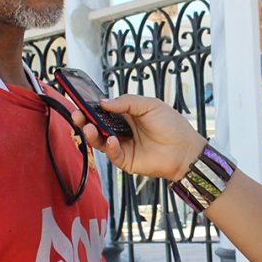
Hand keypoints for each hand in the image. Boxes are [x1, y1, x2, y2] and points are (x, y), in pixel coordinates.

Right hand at [71, 94, 205, 181]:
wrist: (185, 149)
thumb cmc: (172, 126)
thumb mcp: (150, 105)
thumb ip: (127, 102)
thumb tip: (104, 102)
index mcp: (125, 114)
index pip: (102, 110)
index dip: (90, 106)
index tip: (79, 101)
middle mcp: (120, 129)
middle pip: (96, 125)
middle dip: (84, 120)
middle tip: (76, 114)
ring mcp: (121, 145)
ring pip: (99, 140)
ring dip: (91, 134)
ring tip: (88, 127)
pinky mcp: (125, 160)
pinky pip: (112, 153)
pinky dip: (110, 147)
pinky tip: (113, 140)